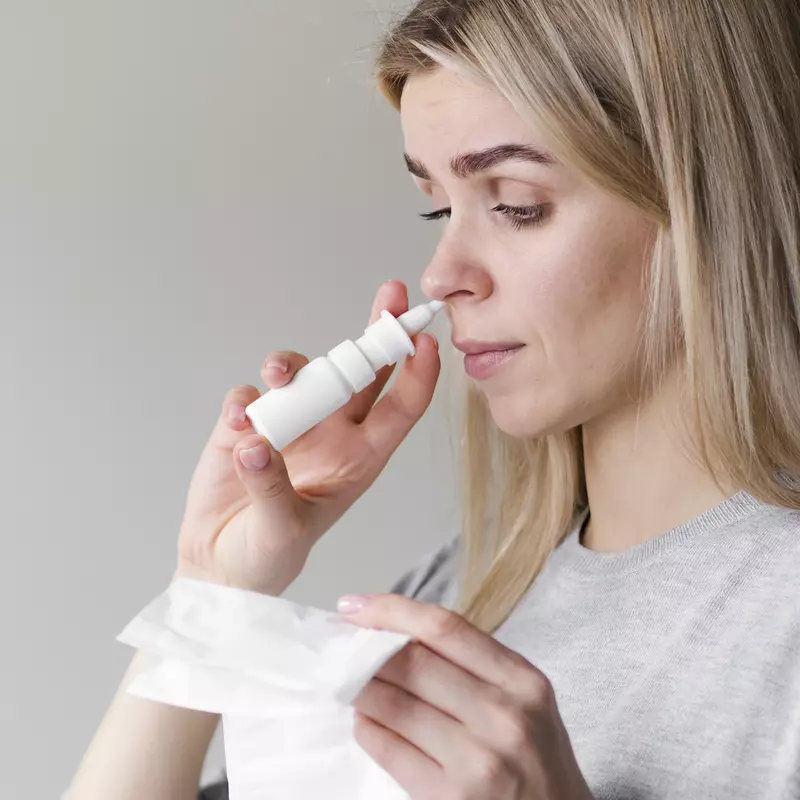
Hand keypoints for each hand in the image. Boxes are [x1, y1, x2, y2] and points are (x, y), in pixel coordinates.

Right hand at [174, 280, 440, 594]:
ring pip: (303, 373)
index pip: (400, 409)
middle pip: (361, 371)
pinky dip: (245, 399)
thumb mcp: (281, 533)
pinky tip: (239, 419)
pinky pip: (250, 395)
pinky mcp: (246, 423)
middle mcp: (331, 432)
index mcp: (359, 458)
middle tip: (391, 295)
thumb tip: (256, 446)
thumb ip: (272, 490)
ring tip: (277, 376)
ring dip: (293, 365)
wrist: (218, 563)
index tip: (425, 340)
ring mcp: (290, 423)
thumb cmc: (267, 555)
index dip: (418, 375)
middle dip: (377, 330)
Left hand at [338, 594, 592, 799]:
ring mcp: (478, 760)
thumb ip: (474, 665)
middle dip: (368, 652)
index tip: (353, 605)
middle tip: (346, 649)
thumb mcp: (524, 700)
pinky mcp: (451, 798)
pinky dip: (369, 730)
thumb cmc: (536, 758)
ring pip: (395, 706)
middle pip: (413, 663)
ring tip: (352, 683)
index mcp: (521, 680)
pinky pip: (392, 752)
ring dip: (362, 690)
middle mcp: (503, 715)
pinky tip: (365, 721)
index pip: (444, 628)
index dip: (391, 610)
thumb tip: (398, 634)